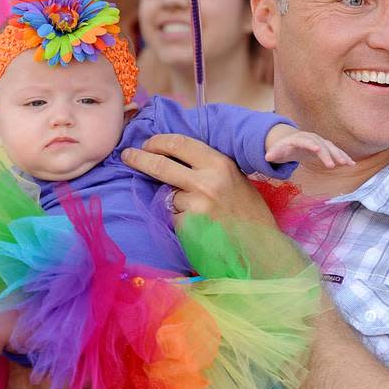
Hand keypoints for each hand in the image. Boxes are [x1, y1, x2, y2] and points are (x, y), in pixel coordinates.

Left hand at [122, 133, 278, 230]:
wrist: (260, 246)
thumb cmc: (248, 211)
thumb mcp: (233, 178)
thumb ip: (205, 167)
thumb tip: (171, 157)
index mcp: (219, 163)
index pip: (179, 144)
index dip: (158, 141)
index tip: (147, 143)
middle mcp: (206, 181)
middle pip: (161, 165)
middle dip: (139, 158)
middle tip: (127, 155)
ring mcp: (196, 205)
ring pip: (168, 196)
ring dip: (174, 201)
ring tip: (198, 211)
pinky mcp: (188, 227)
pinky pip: (173, 217)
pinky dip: (180, 220)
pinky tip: (199, 225)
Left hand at [266, 125, 353, 169]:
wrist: (293, 141)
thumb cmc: (284, 147)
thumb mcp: (277, 150)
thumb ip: (273, 153)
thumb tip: (267, 157)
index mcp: (299, 139)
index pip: (305, 140)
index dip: (311, 144)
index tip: (318, 149)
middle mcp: (312, 138)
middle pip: (321, 144)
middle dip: (327, 154)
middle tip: (332, 165)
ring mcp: (320, 142)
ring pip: (331, 147)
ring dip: (339, 154)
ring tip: (348, 164)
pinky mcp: (326, 147)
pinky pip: (336, 151)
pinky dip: (344, 156)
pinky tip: (351, 163)